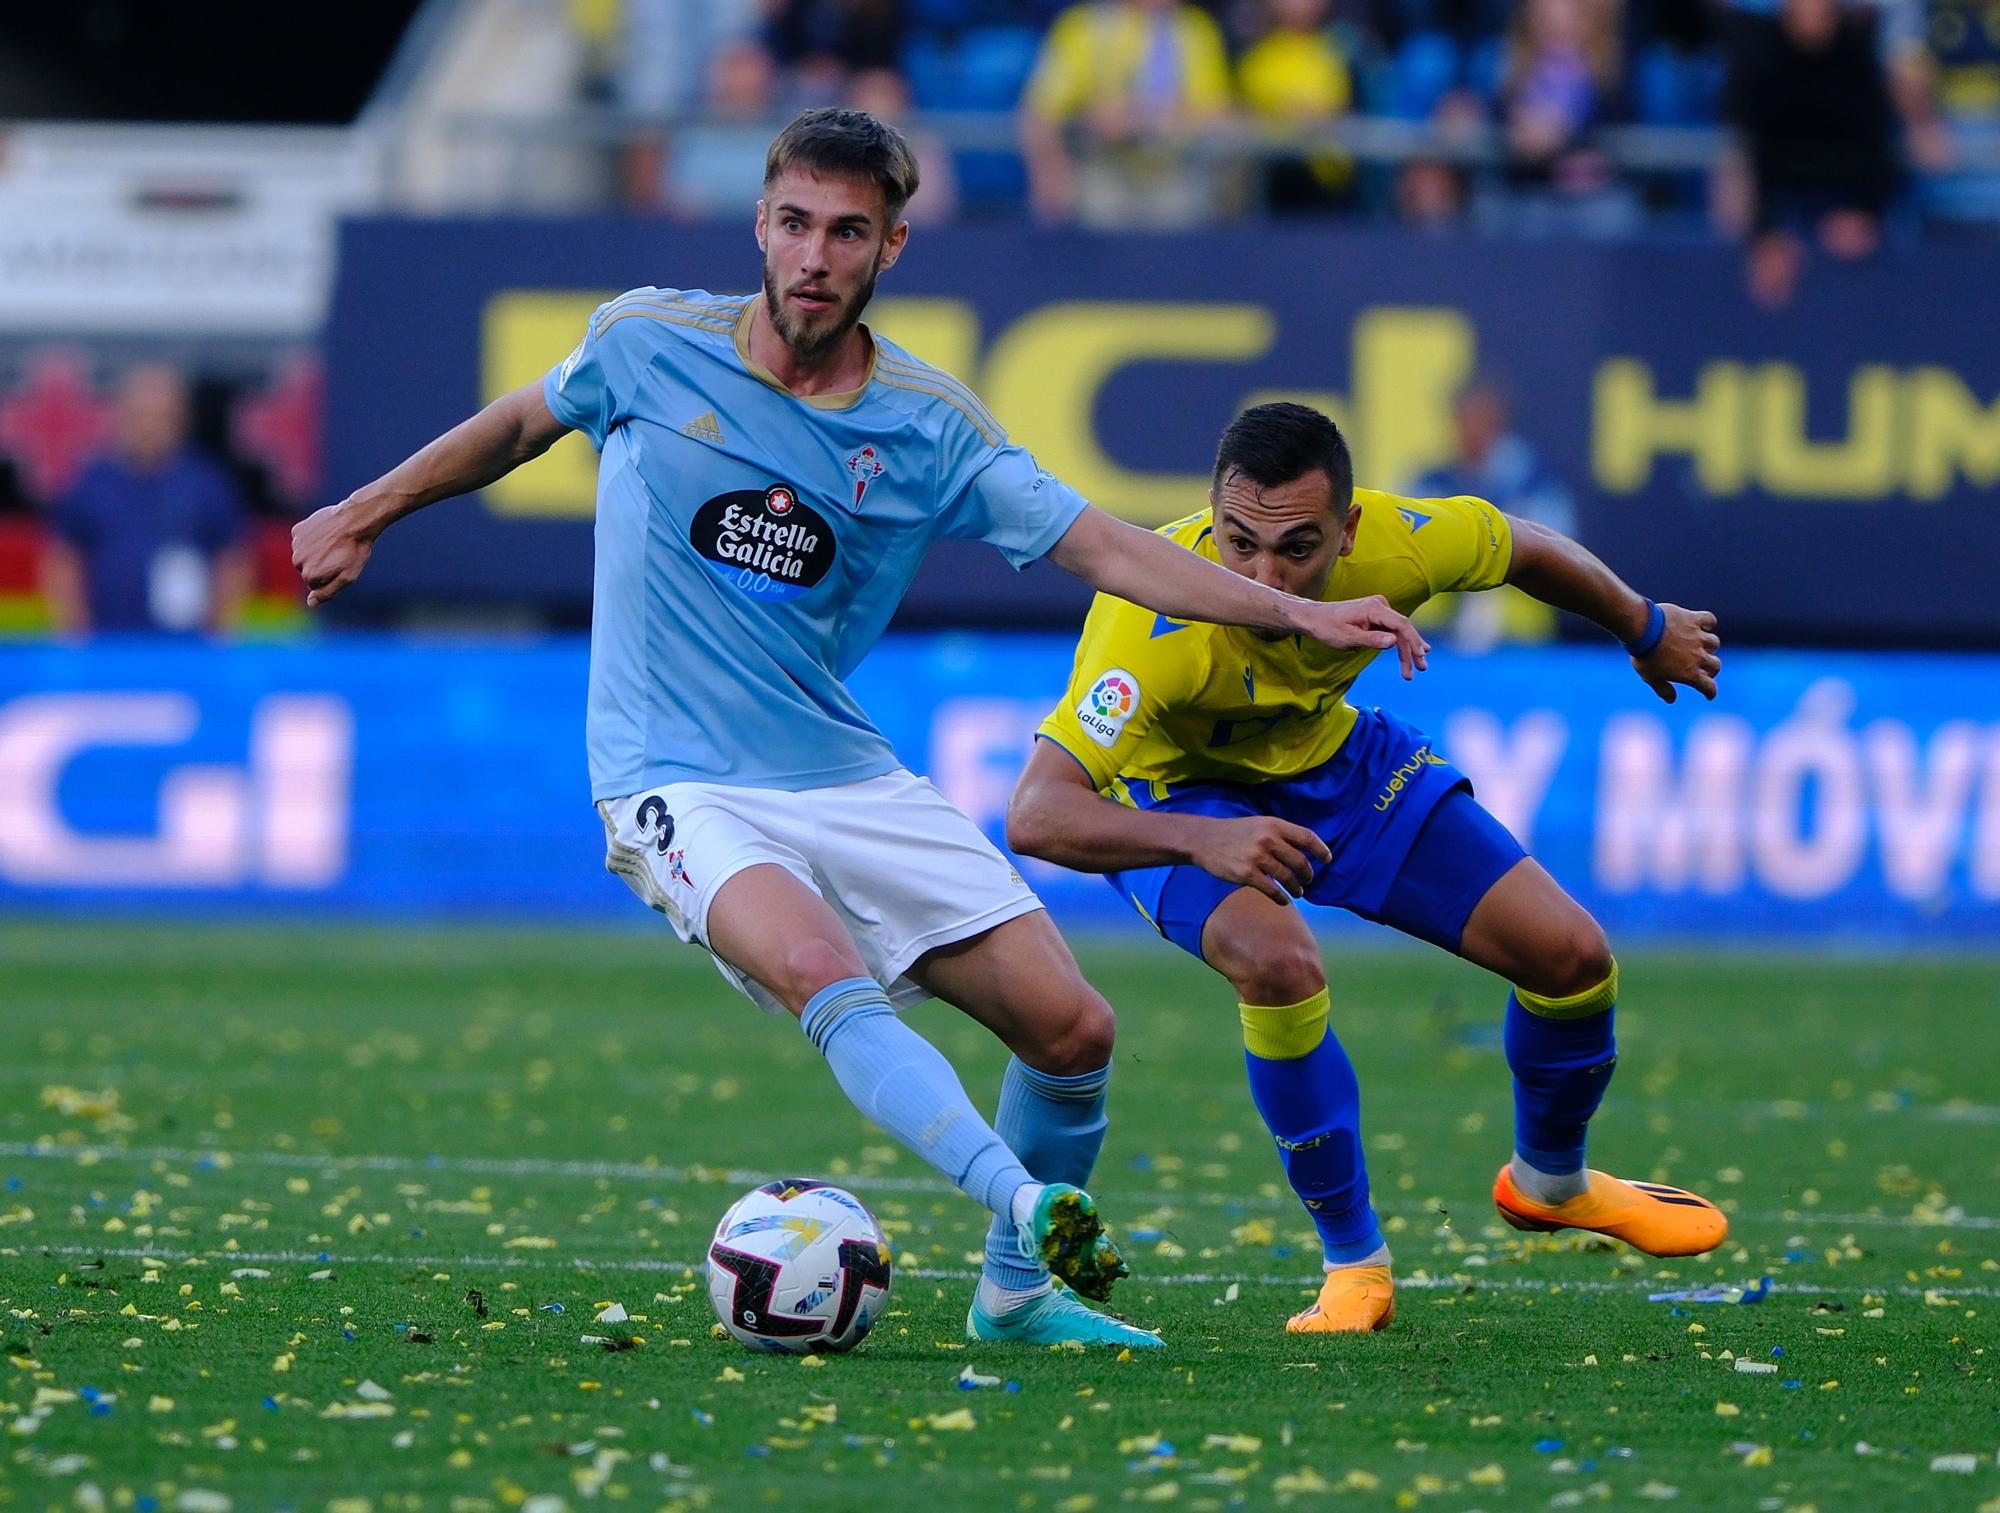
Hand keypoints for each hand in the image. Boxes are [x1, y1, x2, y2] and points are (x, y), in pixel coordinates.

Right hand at [291, 499, 374, 607]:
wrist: (355, 520)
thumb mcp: (347, 577)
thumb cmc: (354, 551)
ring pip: (304, 555)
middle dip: (320, 565)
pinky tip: (326, 534)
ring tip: (333, 543)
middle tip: (338, 554)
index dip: (330, 577)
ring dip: (316, 551)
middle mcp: (298, 561)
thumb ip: (327, 593)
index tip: (341, 566)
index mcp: (310, 576)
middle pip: (307, 570)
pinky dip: (312, 538)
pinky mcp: (297, 531)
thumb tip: (310, 604)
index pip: (315, 585)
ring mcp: (296, 545)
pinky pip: (302, 540)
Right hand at [1187, 815, 1332, 906]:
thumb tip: (1304, 849)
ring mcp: (1257, 857)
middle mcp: (1268, 839)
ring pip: (1287, 877)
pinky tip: (1284, 901)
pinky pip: (1272, 890)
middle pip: (1300, 861)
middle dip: (1308, 874)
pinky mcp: (1246, 874)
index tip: (1327, 859)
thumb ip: (1280, 833)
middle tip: (1308, 880)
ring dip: (1297, 888)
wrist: (1204, 840)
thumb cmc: (1234, 833)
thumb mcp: (1259, 824)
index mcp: (1274, 824)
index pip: (1307, 837)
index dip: (1321, 849)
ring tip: (1298, 892)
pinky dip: (1281, 898)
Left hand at [1295, 595, 1430, 679]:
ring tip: (1415, 669)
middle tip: (1421, 669)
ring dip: (1406, 650)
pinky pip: (1392, 631)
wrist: (1315, 618)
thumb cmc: (1328, 627)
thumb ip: (1371, 640)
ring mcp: (1379, 609)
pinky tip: (1410, 655)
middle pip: (1403, 629)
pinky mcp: (1376, 616)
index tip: (1420, 656)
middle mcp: (1380, 605)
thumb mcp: (1348, 638)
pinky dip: (1398, 644)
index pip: (1401, 624)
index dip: (1413, 641)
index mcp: (1374, 608)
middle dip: (1412, 649)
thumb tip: (1394, 642)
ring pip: (1399, 632)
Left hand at [1634, 604, 1720, 703]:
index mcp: (1689, 673)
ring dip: (1709, 646)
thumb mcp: (1651, 677)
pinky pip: (1709, 620)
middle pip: (1715, 665)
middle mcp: (1698, 655)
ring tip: (1700, 646)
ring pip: (1714, 643)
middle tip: (1704, 669)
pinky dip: (1708, 623)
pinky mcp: (1693, 619)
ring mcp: (1698, 636)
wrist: (1642, 629)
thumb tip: (1671, 700)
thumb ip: (1663, 690)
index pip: (1708, 687)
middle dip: (1711, 669)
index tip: (1709, 694)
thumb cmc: (1645, 655)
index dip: (1710, 692)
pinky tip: (1703, 625)